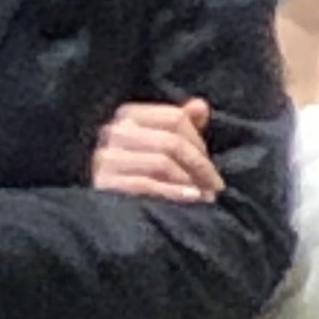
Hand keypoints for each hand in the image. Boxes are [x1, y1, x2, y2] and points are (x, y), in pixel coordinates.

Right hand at [90, 98, 221, 203]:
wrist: (105, 212)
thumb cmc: (136, 173)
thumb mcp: (159, 145)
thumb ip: (179, 124)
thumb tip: (201, 106)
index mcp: (128, 115)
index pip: (175, 117)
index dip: (199, 141)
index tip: (210, 165)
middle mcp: (114, 131)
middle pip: (171, 141)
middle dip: (200, 165)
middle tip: (214, 185)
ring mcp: (106, 157)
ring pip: (162, 163)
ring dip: (191, 181)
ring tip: (205, 195)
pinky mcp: (105, 184)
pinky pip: (148, 185)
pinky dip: (175, 193)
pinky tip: (191, 199)